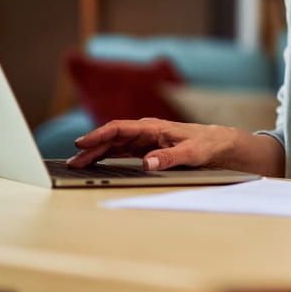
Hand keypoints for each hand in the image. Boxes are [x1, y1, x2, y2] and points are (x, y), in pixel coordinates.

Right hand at [68, 118, 241, 170]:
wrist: (218, 143)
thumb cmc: (205, 144)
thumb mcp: (191, 153)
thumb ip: (169, 157)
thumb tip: (147, 163)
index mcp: (153, 127)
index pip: (119, 128)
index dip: (98, 135)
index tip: (81, 142)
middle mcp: (145, 131)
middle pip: (111, 137)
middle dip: (90, 148)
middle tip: (72, 161)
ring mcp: (144, 140)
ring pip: (113, 145)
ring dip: (95, 154)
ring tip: (77, 164)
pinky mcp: (146, 149)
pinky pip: (121, 152)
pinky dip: (107, 157)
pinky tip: (95, 164)